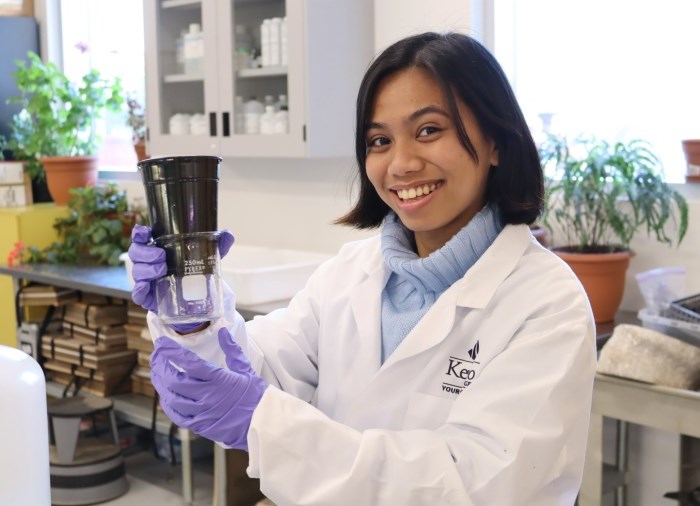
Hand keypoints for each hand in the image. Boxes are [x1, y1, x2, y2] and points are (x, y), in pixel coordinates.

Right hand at [128, 224, 234, 312]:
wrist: (194, 301)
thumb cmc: (194, 273)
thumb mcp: (207, 259)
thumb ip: (217, 246)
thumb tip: (228, 234)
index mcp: (158, 248)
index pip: (141, 237)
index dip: (139, 233)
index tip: (145, 232)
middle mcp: (148, 262)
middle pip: (136, 252)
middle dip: (146, 252)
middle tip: (162, 256)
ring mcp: (146, 279)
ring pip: (137, 271)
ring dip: (147, 269)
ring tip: (162, 270)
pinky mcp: (147, 297)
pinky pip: (137, 293)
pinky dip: (139, 289)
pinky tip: (146, 286)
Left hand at [149, 328, 266, 449]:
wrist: (262, 423)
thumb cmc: (255, 395)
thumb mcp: (245, 368)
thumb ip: (232, 349)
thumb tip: (223, 331)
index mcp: (219, 379)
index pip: (189, 362)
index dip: (172, 351)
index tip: (162, 342)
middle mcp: (207, 395)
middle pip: (174, 380)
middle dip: (161, 366)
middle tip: (156, 356)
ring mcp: (202, 412)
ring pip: (172, 397)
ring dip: (161, 384)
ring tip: (157, 373)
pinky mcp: (200, 425)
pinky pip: (177, 416)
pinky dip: (168, 405)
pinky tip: (165, 396)